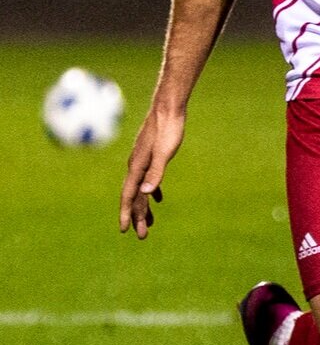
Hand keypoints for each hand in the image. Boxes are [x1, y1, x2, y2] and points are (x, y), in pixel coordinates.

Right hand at [119, 108, 185, 237]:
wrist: (168, 108)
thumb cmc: (168, 129)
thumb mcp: (165, 153)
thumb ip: (156, 173)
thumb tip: (146, 193)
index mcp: (137, 167)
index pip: (129, 196)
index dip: (127, 214)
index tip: (125, 230)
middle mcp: (136, 166)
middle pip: (135, 197)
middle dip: (137, 217)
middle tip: (142, 236)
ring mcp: (143, 161)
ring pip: (141, 190)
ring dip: (144, 207)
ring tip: (149, 224)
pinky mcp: (150, 156)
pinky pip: (148, 179)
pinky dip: (152, 191)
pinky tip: (158, 199)